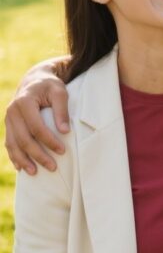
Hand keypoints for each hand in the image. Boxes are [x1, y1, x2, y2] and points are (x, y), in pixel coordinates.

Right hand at [5, 60, 70, 174]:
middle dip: (37, 155)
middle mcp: (12, 112)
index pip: (36, 127)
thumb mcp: (60, 92)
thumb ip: (62, 110)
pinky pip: (9, 143)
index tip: (62, 151)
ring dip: (23, 160)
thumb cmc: (50, 86)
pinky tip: (20, 167)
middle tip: (52, 167)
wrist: (34, 80)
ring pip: (13, 144)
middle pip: (24, 139)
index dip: (49, 141)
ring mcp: (8, 120)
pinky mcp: (8, 125)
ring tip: (35, 173)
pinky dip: (14, 156)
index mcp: (24, 102)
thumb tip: (64, 131)